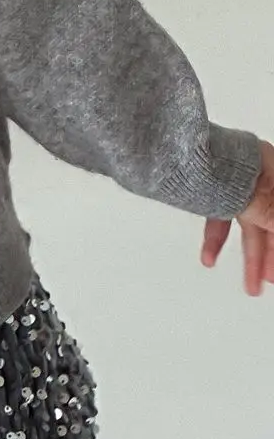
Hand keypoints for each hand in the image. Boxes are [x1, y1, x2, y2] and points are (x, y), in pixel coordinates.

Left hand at [200, 138, 273, 295]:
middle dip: (268, 256)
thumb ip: (272, 215)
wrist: (174, 152)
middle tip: (269, 282)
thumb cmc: (215, 165)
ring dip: (249, 257)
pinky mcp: (210, 185)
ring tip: (251, 286)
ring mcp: (232, 179)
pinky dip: (216, 239)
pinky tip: (210, 260)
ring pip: (247, 224)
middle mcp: (256, 173)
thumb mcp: (256, 200)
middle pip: (269, 221)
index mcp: (270, 170)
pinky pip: (219, 215)